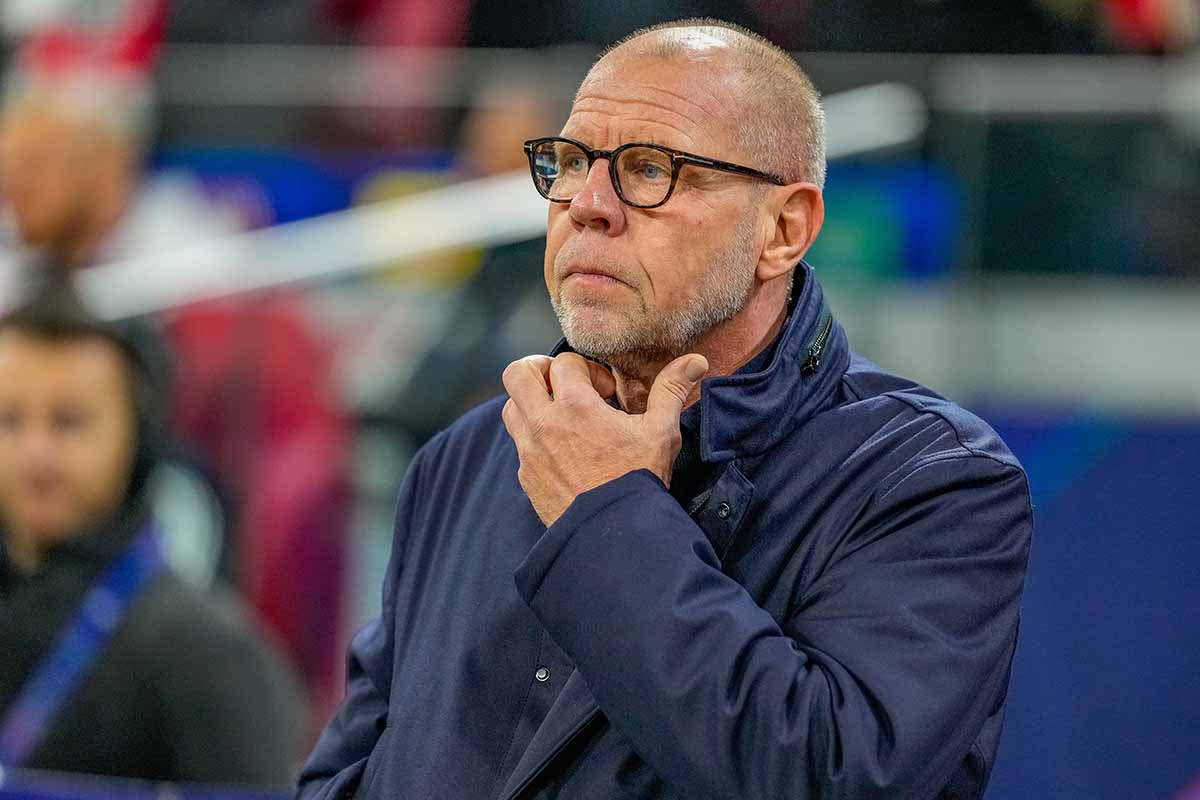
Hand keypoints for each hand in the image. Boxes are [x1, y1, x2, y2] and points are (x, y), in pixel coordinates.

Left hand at [501, 351, 707, 525]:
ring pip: (511, 408)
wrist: (614, 535)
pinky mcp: (527, 477)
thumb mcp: (660, 432)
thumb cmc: (637, 481)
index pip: (564, 362)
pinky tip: (563, 451)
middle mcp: (543, 425)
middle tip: (564, 384)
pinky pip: (519, 444)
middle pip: (517, 374)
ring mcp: (530, 452)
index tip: (606, 391)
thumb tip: (695, 361)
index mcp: (575, 407)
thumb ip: (671, 391)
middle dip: (539, 371)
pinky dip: (534, 437)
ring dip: (532, 403)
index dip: (587, 369)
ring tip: (562, 416)